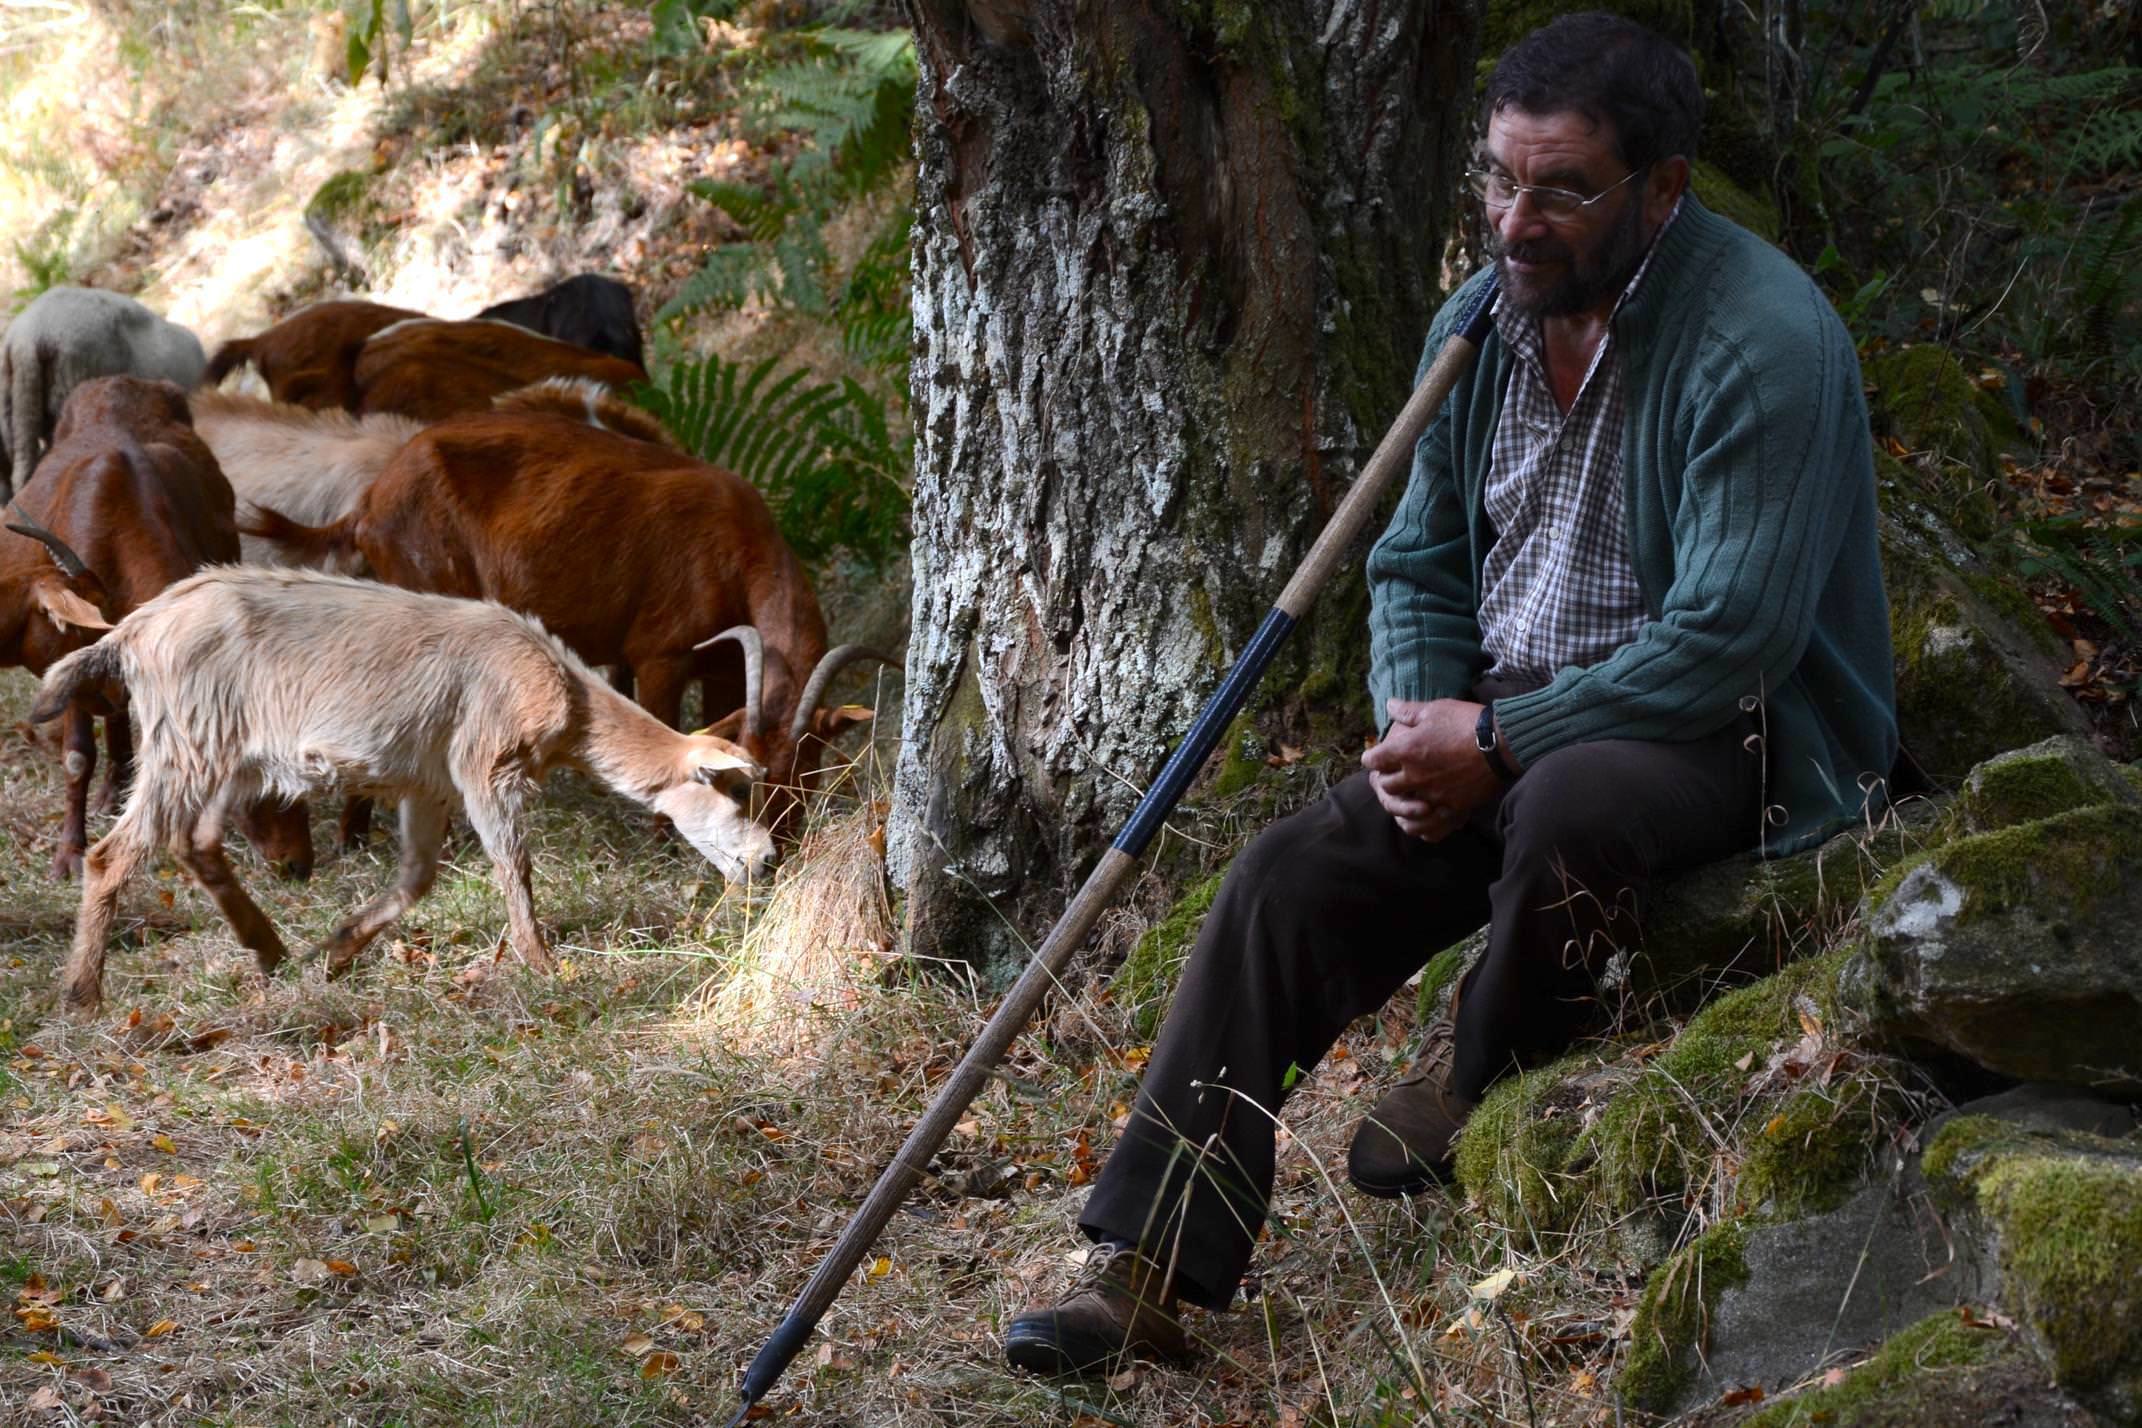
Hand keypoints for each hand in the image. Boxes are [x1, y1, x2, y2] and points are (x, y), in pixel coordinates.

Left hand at [1361, 698, 1503, 841]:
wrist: (1503, 744)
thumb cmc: (1467, 722)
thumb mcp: (1436, 710)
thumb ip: (1408, 711)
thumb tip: (1389, 705)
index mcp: (1406, 750)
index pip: (1373, 760)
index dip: (1373, 758)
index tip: (1378, 756)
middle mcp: (1415, 775)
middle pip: (1386, 786)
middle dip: (1386, 779)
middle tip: (1393, 774)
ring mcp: (1433, 794)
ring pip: (1405, 805)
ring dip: (1405, 799)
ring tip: (1412, 792)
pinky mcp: (1452, 807)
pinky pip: (1429, 822)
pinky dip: (1425, 817)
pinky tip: (1428, 810)